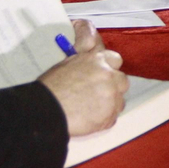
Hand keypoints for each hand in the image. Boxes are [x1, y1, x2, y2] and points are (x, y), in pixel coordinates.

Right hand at [40, 21, 128, 135]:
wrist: (46, 110)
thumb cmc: (52, 87)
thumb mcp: (67, 63)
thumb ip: (85, 58)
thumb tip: (92, 48)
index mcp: (97, 60)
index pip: (115, 60)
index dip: (110, 69)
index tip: (104, 76)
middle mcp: (108, 76)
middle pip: (122, 81)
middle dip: (113, 87)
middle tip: (97, 94)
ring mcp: (111, 96)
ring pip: (119, 101)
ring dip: (110, 104)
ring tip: (91, 109)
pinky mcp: (109, 115)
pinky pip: (113, 117)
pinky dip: (104, 119)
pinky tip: (89, 118)